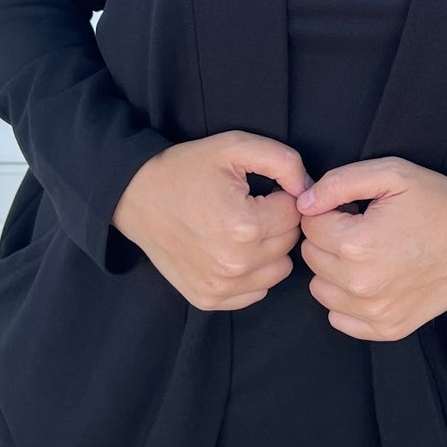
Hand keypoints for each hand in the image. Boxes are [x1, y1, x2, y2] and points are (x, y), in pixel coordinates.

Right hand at [112, 131, 309, 311]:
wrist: (137, 196)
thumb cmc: (187, 169)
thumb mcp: (236, 146)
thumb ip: (284, 161)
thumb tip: (308, 190)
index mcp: (245, 226)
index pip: (295, 213)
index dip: (281, 196)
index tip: (259, 190)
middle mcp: (235, 264)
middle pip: (288, 243)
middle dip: (276, 221)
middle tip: (248, 206)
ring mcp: (220, 287)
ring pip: (278, 270)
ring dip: (268, 249)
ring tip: (240, 228)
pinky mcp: (208, 300)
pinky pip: (256, 291)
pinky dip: (251, 273)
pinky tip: (230, 250)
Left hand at [296, 157, 446, 340]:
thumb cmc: (437, 205)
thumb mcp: (392, 174)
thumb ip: (340, 182)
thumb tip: (304, 202)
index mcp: (356, 243)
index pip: (310, 225)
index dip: (328, 211)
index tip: (353, 210)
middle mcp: (360, 283)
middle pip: (312, 257)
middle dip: (329, 239)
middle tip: (362, 229)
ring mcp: (373, 311)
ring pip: (321, 288)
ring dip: (334, 270)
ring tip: (367, 255)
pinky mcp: (385, 328)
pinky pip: (340, 318)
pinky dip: (347, 301)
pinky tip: (371, 280)